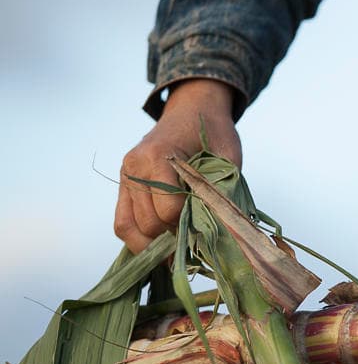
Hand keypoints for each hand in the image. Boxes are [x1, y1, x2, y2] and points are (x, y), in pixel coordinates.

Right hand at [114, 78, 241, 253]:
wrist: (192, 109)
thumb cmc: (213, 132)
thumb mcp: (228, 157)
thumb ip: (221, 190)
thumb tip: (220, 231)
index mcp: (158, 156)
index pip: (169, 210)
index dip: (191, 226)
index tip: (209, 231)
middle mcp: (134, 167)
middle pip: (149, 224)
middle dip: (174, 239)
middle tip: (197, 245)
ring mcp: (125, 176)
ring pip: (129, 229)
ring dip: (154, 246)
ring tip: (177, 254)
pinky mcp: (124, 185)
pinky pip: (122, 222)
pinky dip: (140, 240)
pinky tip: (161, 247)